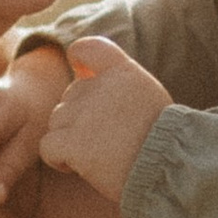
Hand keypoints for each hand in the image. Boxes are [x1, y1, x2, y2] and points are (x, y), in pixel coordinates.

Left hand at [37, 38, 172, 206]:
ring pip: (56, 121)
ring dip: (69, 140)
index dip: (78, 58)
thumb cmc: (164, 143)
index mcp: (123, 72)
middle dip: (78, 119)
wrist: (170, 169)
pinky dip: (57, 159)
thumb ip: (119, 86)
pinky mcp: (72, 142)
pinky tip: (80, 169)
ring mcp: (83, 113)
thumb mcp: (150, 98)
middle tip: (105, 141)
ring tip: (97, 157)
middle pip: (69, 96)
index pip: (89, 48)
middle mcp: (100, 87)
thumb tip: (82, 75)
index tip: (82, 73)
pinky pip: (47, 146)